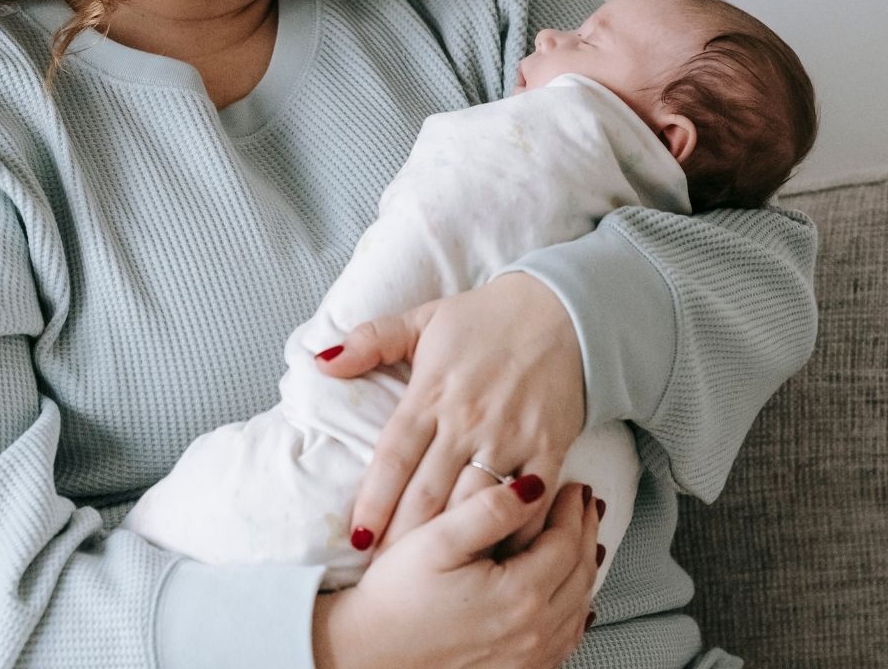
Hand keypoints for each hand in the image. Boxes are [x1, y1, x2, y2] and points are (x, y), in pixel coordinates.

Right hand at [312, 475, 601, 668]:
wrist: (368, 654)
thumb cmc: (396, 596)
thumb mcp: (437, 540)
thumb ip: (489, 510)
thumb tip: (534, 487)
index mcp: (520, 594)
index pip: (567, 542)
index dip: (573, 510)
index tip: (574, 485)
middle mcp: (533, 630)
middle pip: (581, 573)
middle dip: (586, 532)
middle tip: (586, 504)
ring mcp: (528, 657)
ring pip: (578, 606)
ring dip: (586, 567)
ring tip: (584, 538)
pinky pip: (564, 639)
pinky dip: (575, 608)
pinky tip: (572, 596)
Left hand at [314, 271, 585, 557]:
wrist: (565, 310)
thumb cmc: (488, 318)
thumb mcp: (424, 318)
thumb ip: (371, 340)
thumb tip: (321, 361)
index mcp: (430, 393)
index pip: (392, 458)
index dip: (373, 503)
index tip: (357, 540)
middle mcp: (466, 419)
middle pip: (427, 493)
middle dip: (404, 539)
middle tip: (386, 575)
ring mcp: (509, 436)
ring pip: (474, 503)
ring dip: (453, 543)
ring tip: (434, 578)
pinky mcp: (549, 447)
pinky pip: (530, 502)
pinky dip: (514, 532)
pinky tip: (499, 559)